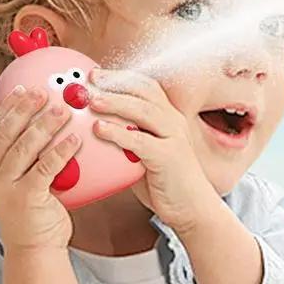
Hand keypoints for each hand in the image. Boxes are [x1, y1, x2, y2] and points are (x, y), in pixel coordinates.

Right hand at [0, 86, 81, 251]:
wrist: (35, 250)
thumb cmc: (36, 213)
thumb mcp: (25, 181)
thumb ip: (29, 158)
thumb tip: (47, 127)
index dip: (8, 108)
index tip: (22, 89)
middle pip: (7, 133)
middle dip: (25, 109)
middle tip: (43, 92)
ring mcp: (7, 187)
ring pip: (24, 147)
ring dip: (45, 125)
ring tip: (63, 110)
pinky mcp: (26, 198)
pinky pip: (45, 168)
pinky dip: (60, 151)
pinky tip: (74, 140)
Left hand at [88, 69, 219, 234]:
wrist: (193, 209)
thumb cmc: (166, 183)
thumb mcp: (145, 155)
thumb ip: (127, 140)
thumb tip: (95, 131)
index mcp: (169, 118)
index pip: (147, 87)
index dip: (121, 77)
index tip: (97, 74)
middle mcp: (174, 122)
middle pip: (144, 91)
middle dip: (116, 82)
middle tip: (90, 79)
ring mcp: (174, 138)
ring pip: (143, 110)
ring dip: (116, 102)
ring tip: (92, 100)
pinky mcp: (169, 157)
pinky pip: (141, 140)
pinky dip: (118, 133)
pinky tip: (100, 130)